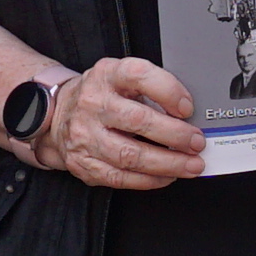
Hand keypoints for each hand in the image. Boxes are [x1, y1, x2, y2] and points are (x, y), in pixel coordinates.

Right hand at [38, 57, 209, 192]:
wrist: (59, 113)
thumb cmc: (102, 95)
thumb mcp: (122, 78)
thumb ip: (153, 88)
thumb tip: (190, 114)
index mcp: (107, 75)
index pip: (139, 76)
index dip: (168, 91)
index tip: (188, 107)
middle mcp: (93, 103)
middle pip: (138, 121)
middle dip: (175, 135)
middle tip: (197, 142)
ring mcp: (85, 135)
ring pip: (131, 155)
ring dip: (168, 163)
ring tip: (191, 165)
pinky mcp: (84, 162)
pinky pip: (121, 178)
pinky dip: (150, 180)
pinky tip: (167, 175)